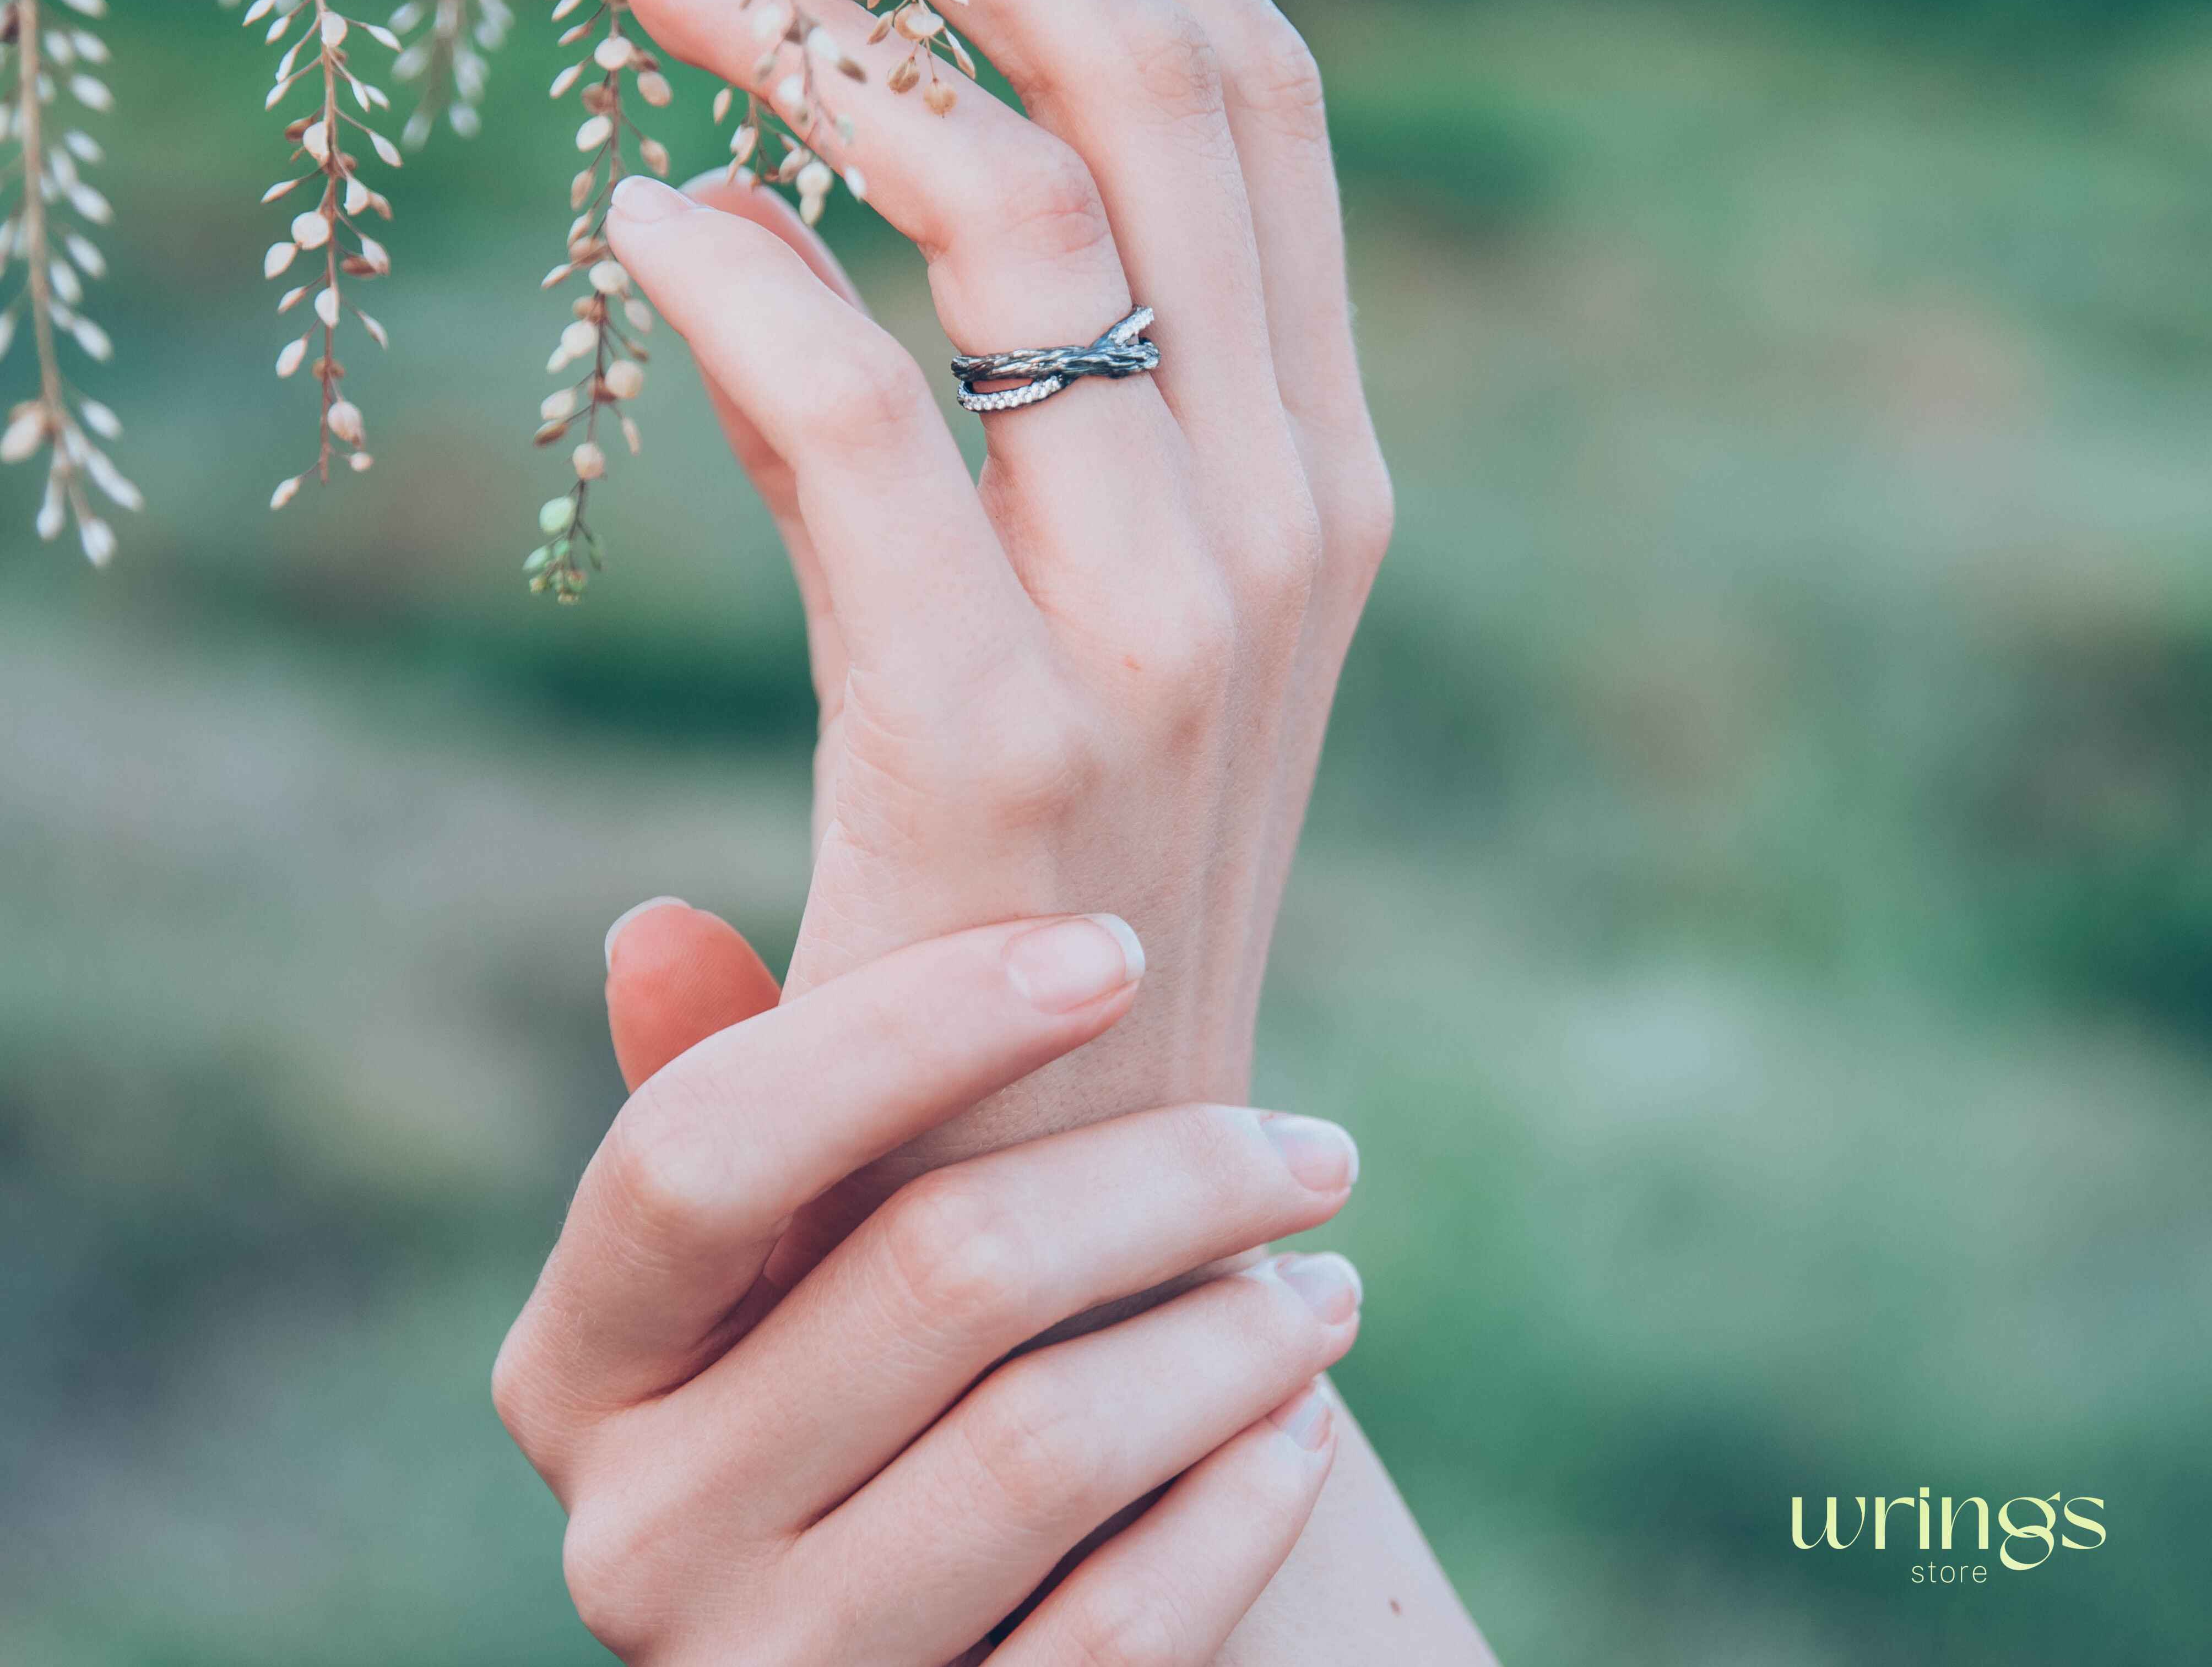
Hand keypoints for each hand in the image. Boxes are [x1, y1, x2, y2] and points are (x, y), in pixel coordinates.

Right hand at [495, 907, 1364, 1665]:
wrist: (923, 1656)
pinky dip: (1236, 1504)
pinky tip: (1299, 1430)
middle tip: (1314, 1151)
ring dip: (1231, 1339)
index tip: (1118, 951)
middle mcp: (635, 1533)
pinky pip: (1115, 1633)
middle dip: (1169, 1180)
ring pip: (1044, 1444)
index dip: (912, 1023)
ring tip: (1326, 1283)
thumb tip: (647, 925)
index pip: (698, 1148)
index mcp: (578, 1368)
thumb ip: (736, 1111)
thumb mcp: (774, 1272)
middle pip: (933, 1271)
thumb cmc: (860, 1389)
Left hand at [607, 0, 1393, 1144]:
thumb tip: (819, 199)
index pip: (1253, 98)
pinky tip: (642, 213)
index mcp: (1323, 466)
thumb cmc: (1071, 910)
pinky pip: (859, 420)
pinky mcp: (1004, 738)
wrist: (1093, 1231)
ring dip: (836, 29)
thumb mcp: (1117, 635)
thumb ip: (1034, 423)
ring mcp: (1172, 623)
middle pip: (1165, 92)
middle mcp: (1288, 511)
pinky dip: (739, 278)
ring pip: (1029, 206)